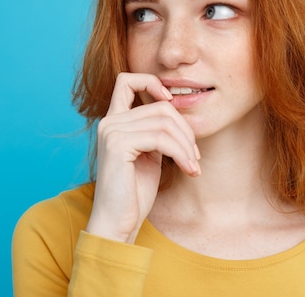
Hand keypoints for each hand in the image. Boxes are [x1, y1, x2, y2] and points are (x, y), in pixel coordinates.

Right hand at [85, 72, 199, 242]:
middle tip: (195, 155)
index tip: (172, 101)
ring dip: (187, 145)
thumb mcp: (150, 155)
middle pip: (160, 106)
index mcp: (114, 121)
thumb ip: (157, 132)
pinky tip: (188, 169)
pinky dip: (181, 153)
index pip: (127, 80)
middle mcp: (109, 122)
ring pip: (164, 122)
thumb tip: (179, 114)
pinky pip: (161, 138)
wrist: (117, 223)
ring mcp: (111, 131)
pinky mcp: (118, 145)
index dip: (152, 82)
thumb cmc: (134, 193)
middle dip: (186, 130)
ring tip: (193, 165)